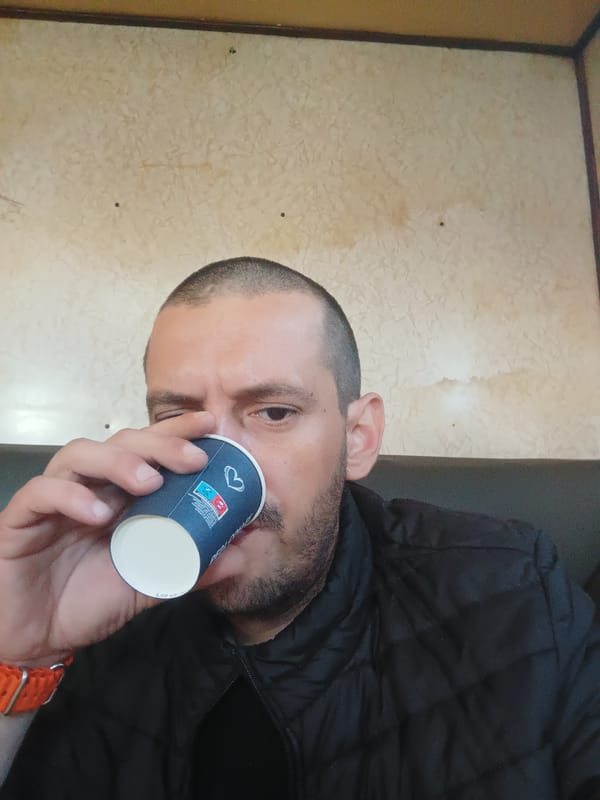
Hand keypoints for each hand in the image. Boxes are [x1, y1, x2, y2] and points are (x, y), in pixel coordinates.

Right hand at [0, 412, 213, 666]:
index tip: (210, 425)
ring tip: (150, 482)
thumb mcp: (147, 587)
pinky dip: (70, 496)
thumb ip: (188, 569)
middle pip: (121, 443)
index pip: (148, 451)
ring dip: (118, 462)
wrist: (33, 640)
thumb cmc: (85, 603)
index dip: (176, 433)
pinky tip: (98, 514)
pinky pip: (42, 492)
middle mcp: (89, 488)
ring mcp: (54, 500)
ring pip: (80, 455)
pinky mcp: (21, 519)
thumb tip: (240, 555)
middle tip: (193, 459)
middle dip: (159, 444)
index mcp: (120, 496)